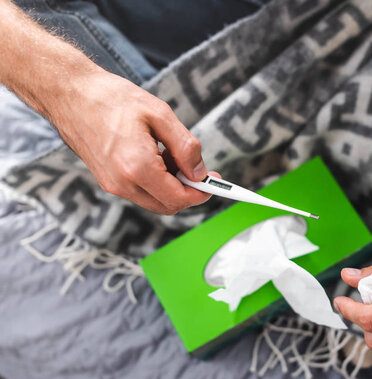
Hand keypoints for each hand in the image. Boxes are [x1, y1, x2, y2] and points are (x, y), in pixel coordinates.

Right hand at [48, 70, 216, 214]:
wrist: (70, 93)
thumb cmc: (113, 99)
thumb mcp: (160, 115)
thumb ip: (185, 147)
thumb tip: (200, 172)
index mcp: (137, 167)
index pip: (179, 198)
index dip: (201, 193)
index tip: (215, 183)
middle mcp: (122, 183)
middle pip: (168, 206)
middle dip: (188, 191)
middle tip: (199, 169)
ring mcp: (112, 184)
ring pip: (154, 201)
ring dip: (172, 186)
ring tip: (172, 154)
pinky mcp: (106, 180)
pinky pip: (140, 191)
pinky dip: (156, 182)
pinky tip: (157, 156)